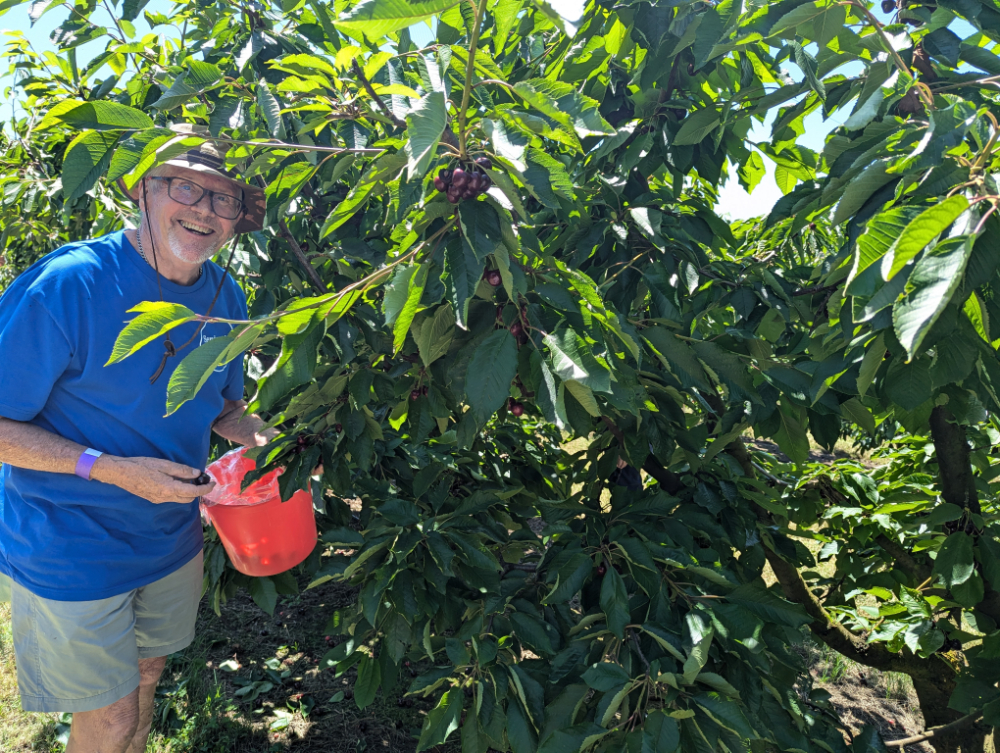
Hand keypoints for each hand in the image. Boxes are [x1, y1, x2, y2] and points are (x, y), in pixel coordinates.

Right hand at [91, 455, 216, 503]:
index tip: (213, 483)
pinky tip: (176, 482)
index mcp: (170, 488)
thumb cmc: (142, 466)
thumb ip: (182, 470)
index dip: (205, 488)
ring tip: (190, 479)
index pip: (194, 492)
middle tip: (202, 480)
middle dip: (198, 491)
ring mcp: (158, 500)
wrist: (121, 473)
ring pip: (180, 499)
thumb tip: (197, 473)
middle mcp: (165, 497)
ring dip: (188, 492)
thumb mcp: (164, 464)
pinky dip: (178, 492)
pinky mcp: (153, 499)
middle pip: (188, 498)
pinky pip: (171, 498)